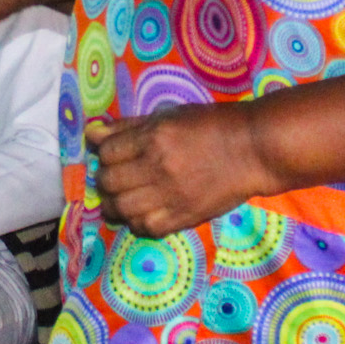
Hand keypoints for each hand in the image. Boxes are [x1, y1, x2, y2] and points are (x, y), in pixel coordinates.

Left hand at [87, 105, 275, 238]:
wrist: (253, 149)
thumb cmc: (211, 125)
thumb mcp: (170, 116)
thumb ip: (128, 126)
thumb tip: (91, 134)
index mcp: (155, 137)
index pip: (107, 152)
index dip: (104, 154)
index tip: (113, 156)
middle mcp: (158, 167)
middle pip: (109, 182)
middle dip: (106, 180)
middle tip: (117, 178)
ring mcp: (171, 195)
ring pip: (122, 209)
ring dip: (116, 204)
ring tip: (126, 197)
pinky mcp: (184, 217)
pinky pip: (146, 228)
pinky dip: (138, 222)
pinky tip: (144, 212)